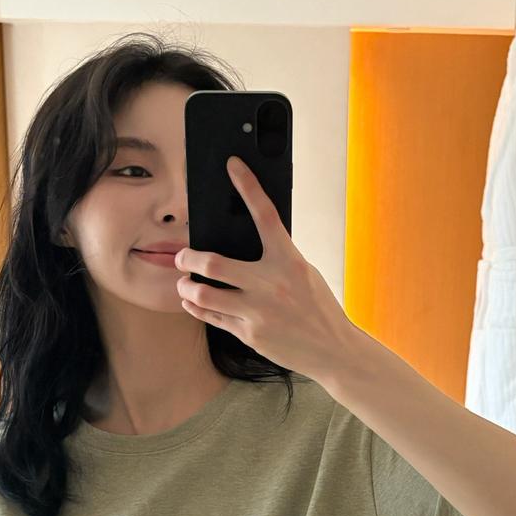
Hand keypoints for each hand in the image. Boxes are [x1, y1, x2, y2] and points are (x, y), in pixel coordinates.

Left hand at [174, 156, 360, 382]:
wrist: (333, 350)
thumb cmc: (318, 308)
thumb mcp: (304, 273)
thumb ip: (277, 258)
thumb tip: (244, 244)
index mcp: (289, 261)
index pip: (265, 215)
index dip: (248, 186)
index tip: (233, 165)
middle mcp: (271, 284)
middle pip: (214, 264)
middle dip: (189, 259)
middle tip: (183, 256)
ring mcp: (258, 311)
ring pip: (204, 295)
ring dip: (187, 287)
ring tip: (184, 282)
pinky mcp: (250, 334)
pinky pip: (212, 318)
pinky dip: (196, 308)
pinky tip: (191, 302)